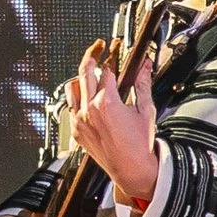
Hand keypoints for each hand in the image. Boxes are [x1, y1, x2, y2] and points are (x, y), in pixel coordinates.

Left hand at [68, 38, 158, 202]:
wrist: (131, 169)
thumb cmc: (139, 145)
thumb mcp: (146, 110)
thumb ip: (143, 84)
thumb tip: (145, 67)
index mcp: (107, 103)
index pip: (107, 70)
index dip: (112, 56)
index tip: (115, 49)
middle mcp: (89, 109)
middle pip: (85, 72)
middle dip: (92, 55)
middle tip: (99, 47)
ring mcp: (80, 120)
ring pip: (72, 87)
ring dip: (81, 76)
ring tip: (90, 69)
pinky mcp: (76, 129)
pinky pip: (70, 105)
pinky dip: (77, 96)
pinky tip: (85, 93)